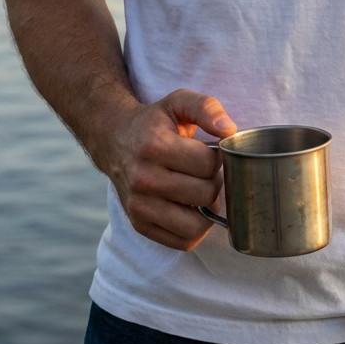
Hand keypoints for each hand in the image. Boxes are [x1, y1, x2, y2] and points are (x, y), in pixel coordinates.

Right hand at [97, 88, 236, 251]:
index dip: (218, 158)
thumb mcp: (179, 102)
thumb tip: (229, 130)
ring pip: (196, 225)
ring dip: (207, 210)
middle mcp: (143, 179)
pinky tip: (190, 208)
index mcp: (155, 146)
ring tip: (201, 192)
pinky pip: (183, 242)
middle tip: (206, 173)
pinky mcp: (139, 225)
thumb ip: (207, 108)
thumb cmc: (154, 122)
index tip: (210, 152)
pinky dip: (194, 229)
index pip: (208, 165)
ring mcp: (139, 206)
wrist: (115, 140)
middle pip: (205, 195)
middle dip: (214, 183)